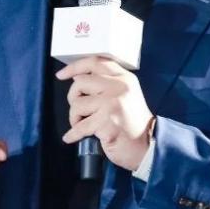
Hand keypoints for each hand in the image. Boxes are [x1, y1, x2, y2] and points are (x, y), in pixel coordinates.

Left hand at [57, 56, 152, 171]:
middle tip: (80, 110)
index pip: (95, 62)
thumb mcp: (125, 95)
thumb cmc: (132, 123)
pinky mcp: (107, 122)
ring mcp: (113, 103)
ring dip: (75, 118)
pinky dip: (73, 134)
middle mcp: (119, 87)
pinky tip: (71, 137)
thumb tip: (77, 77)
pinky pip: (79, 126)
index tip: (62, 74)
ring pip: (77, 104)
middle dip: (73, 98)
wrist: (147, 146)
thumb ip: (106, 83)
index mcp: (124, 78)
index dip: (75, 67)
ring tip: (83, 125)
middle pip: (80, 82)